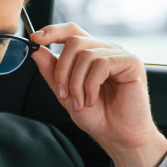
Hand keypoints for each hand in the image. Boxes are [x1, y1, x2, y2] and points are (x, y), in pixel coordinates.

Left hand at [30, 23, 166, 166]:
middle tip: (63, 94)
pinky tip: (93, 99)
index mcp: (91, 53)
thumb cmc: (97, 116)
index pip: (71, 31)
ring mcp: (119, 55)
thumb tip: (36, 51)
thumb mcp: (66, 93)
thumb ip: (52, 72)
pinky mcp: (131, 62)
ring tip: (81, 102)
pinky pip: (102, 63)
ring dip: (77, 83)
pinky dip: (91, 85)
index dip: (53, 31)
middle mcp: (105, 50)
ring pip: (86, 54)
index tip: (35, 39)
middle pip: (74, 41)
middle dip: (63, 70)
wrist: (117, 135)